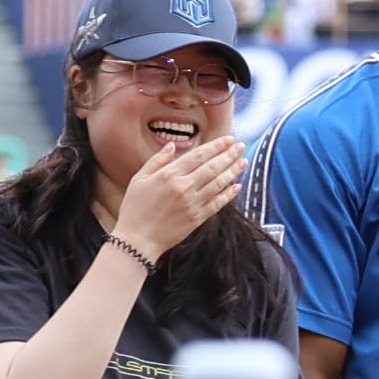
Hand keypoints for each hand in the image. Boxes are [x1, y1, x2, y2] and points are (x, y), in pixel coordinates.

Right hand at [110, 132, 243, 262]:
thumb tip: (172, 146)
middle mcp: (184, 187)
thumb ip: (157, 161)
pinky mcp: (198, 218)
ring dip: (233, 172)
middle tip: (241, 146)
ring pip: (218, 184)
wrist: (138, 239)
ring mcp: (193, 203)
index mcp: (169, 175)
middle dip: (229, 155)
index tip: (228, 139)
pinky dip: (229, 194)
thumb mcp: (139, 179)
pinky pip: (218, 203)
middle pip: (213, 167)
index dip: (216, 146)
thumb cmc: (135, 208)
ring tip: (244, 161)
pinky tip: (238, 186)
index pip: (198, 155)